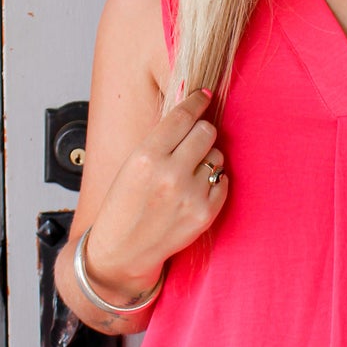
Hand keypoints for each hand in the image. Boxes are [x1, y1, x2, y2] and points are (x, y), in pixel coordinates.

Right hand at [81, 85, 229, 299]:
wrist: (123, 250)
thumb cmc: (125, 204)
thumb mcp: (131, 164)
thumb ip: (161, 139)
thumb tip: (192, 111)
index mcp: (146, 156)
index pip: (183, 116)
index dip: (196, 101)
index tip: (204, 96)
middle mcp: (169, 174)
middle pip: (206, 131)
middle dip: (202, 132)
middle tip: (193, 142)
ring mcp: (190, 195)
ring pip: (217, 155)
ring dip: (207, 158)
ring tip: (188, 173)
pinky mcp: (205, 214)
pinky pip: (223, 181)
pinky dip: (213, 181)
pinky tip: (195, 190)